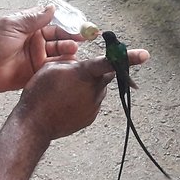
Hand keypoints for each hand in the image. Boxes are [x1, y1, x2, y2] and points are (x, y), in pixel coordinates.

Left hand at [0, 5, 84, 94]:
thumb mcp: (11, 26)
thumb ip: (33, 18)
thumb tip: (51, 8)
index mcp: (27, 26)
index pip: (51, 21)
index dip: (65, 22)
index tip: (78, 23)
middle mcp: (34, 40)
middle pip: (58, 37)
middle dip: (70, 37)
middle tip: (81, 38)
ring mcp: (36, 56)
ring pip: (58, 51)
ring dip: (68, 50)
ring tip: (74, 51)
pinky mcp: (37, 71)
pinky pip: (53, 66)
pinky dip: (63, 65)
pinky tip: (70, 63)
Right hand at [13, 49, 149, 140]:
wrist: (34, 124)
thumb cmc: (39, 93)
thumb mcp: (51, 68)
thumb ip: (71, 63)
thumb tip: (81, 66)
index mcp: (84, 73)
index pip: (109, 62)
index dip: (129, 57)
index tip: (145, 55)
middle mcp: (93, 90)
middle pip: (104, 76)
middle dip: (96, 73)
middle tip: (76, 76)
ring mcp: (93, 105)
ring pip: (97, 90)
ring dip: (87, 87)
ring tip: (64, 93)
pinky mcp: (91, 117)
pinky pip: (92, 104)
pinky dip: (83, 101)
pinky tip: (66, 104)